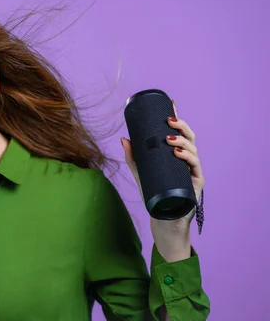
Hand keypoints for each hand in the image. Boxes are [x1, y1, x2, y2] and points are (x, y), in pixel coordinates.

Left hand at [121, 100, 204, 229]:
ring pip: (193, 149)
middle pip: (189, 137)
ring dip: (182, 141)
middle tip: (169, 121)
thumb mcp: (140, 173)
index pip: (178, 132)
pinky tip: (177, 152)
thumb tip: (124, 138)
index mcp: (175, 154)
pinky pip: (194, 166)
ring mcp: (192, 170)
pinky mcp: (196, 182)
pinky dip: (187, 157)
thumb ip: (133, 157)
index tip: (172, 103)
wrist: (162, 217)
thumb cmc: (154, 193)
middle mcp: (186, 159)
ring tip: (169, 138)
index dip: (177, 117)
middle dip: (181, 126)